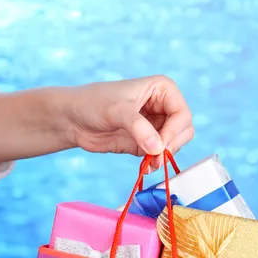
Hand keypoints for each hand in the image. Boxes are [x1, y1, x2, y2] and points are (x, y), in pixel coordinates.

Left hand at [68, 76, 193, 170]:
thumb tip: (158, 149)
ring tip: (149, 163)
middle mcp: (163, 107)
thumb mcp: (117, 110)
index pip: (182, 114)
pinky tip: (145, 167)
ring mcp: (155, 126)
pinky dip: (156, 163)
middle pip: (183, 131)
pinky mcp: (146, 143)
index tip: (159, 146)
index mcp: (162, 90)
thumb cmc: (93, 104)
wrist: (74, 120)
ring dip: (164, 157)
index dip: (174, 132)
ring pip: (174, 145)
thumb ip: (138, 127)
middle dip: (171, 145)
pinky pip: (160, 156)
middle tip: (155, 157)